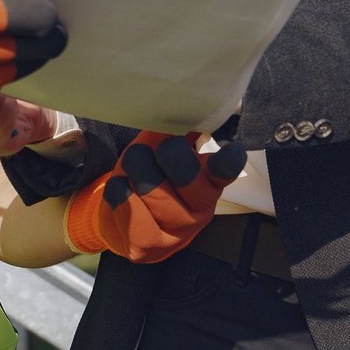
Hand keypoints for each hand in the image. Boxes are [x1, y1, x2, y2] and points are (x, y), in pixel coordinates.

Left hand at [64, 132, 247, 262]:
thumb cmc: (147, 172)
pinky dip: (120, 194)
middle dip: (159, 153)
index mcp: (211, 180)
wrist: (121, 212)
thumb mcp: (160, 145)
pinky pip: (133, 213)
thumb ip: (173, 128)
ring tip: (132, 175)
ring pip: (151, 188)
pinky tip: (120, 189)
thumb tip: (184, 102)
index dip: (228, 160)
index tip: (230, 148)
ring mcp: (179, 230)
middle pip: (183, 169)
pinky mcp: (152, 247)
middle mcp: (203, 207)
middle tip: (150, 156)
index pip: (226, 170)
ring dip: (133, 173)